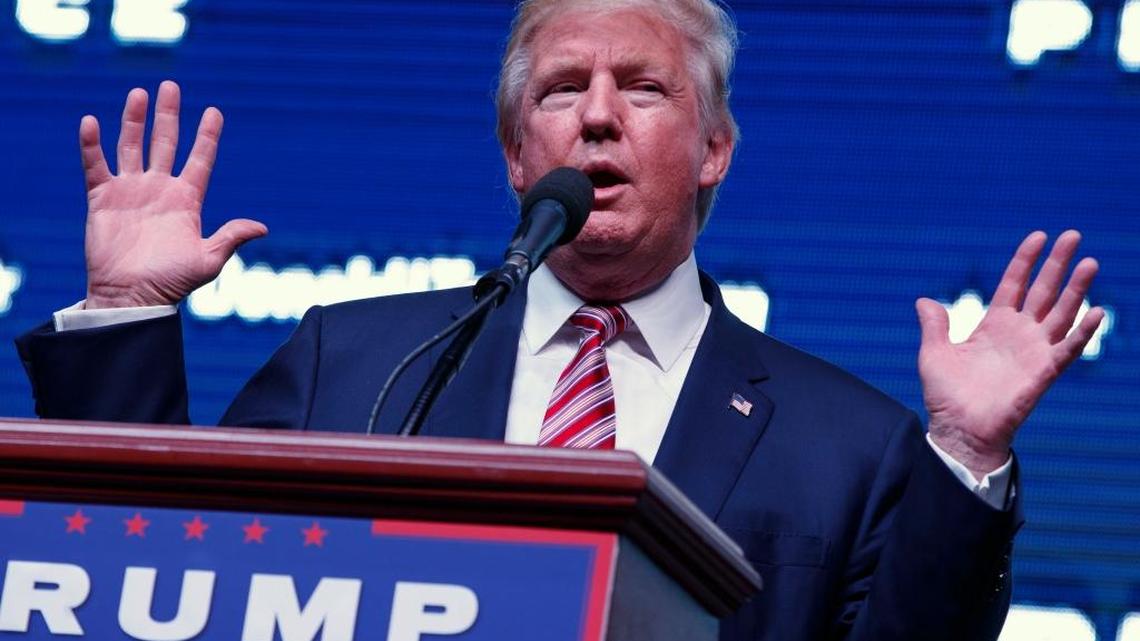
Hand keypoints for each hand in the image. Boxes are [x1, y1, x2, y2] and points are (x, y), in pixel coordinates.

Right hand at [82, 80, 266, 308]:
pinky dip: (92, 144)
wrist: (132, 297)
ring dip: (134, 120)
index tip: (215, 112)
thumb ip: (231, 237)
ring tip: (139, 93)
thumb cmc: (172, 282)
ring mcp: (130, 191)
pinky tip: (92, 122)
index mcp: (187, 200)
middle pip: (165, 142)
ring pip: (132, 146)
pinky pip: (95, 165)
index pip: (200, 159)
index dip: (207, 136)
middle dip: (168, 115)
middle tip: (171, 86)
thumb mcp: (208, 260)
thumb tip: (263, 227)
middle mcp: (159, 190)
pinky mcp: (102, 199)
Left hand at [916, 230, 1103, 478]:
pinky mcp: (1043, 373)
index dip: (1026, 261)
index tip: (1039, 236)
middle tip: (1074, 235)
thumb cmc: (946, 396)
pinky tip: (1095, 312)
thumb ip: (934, 326)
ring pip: (1061, 313)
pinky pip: (1067, 349)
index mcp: (994, 326)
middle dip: (1058, 264)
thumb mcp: (934, 354)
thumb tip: (923, 301)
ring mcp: (1033, 352)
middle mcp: (1018, 334)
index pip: (1014, 284)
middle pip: (1043, 291)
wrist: (958, 431)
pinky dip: (1082, 332)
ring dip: (1077, 289)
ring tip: (1090, 262)